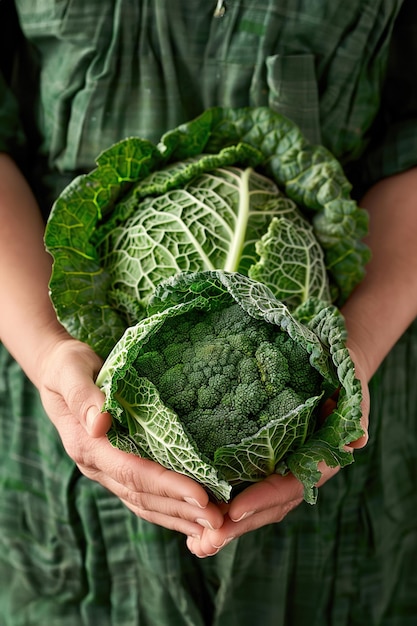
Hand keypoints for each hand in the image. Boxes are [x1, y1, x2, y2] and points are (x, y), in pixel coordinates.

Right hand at [38, 336, 223, 536]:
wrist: (56, 371)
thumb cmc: (67, 366)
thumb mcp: (69, 371)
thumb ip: (83, 396)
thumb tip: (99, 423)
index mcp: (87, 445)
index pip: (132, 472)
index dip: (167, 485)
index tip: (200, 494)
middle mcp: (96, 465)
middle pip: (142, 495)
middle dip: (181, 509)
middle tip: (218, 520)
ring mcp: (105, 470)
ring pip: (144, 503)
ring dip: (178, 516)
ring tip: (213, 526)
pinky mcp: (115, 468)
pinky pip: (142, 496)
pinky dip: (168, 510)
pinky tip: (191, 517)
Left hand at [187, 345, 370, 557]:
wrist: (333, 379)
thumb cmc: (342, 384)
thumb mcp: (352, 394)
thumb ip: (356, 418)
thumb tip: (359, 440)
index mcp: (319, 462)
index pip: (289, 486)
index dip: (263, 498)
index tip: (236, 509)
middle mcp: (298, 474)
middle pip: (267, 507)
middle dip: (239, 524)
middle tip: (208, 538)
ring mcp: (281, 474)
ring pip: (255, 506)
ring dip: (229, 524)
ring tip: (198, 540)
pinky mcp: (265, 468)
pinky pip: (246, 493)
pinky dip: (226, 509)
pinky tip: (200, 521)